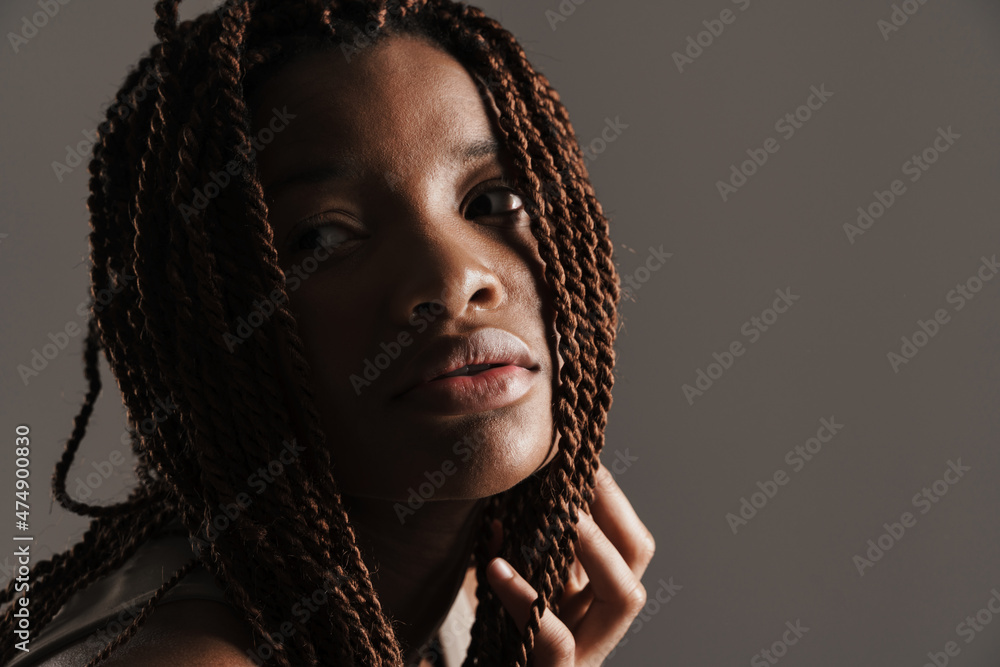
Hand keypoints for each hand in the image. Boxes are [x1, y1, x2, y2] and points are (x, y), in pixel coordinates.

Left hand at [485, 463, 654, 665]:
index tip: (581, 462)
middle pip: (639, 554)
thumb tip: (511, 494)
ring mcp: (586, 652)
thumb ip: (516, 546)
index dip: (611, 499)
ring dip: (595, 545)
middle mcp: (599, 623)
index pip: (628, 541)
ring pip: (624, 597)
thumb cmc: (493, 637)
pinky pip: (556, 641)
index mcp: (591, 598)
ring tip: (558, 514)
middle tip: (573, 480)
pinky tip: (497, 570)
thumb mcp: (508, 582)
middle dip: (612, 509)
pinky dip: (527, 598)